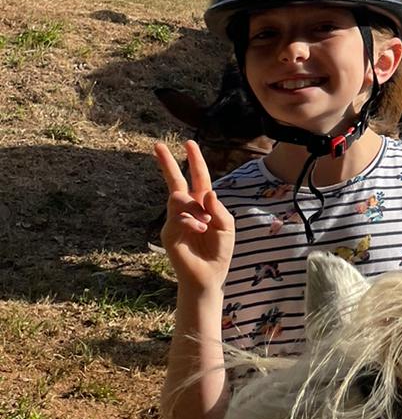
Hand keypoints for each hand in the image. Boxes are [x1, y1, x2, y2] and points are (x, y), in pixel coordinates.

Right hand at [153, 140, 234, 294]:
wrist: (209, 275)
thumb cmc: (219, 250)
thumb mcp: (227, 226)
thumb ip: (219, 208)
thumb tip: (206, 192)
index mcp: (202, 204)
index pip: (197, 177)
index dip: (194, 160)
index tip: (189, 142)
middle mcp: (186, 209)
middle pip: (175, 181)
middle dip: (167, 163)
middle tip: (157, 145)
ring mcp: (175, 221)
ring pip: (178, 200)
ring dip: (195, 210)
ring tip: (206, 224)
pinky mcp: (168, 234)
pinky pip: (177, 219)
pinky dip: (191, 222)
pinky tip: (200, 229)